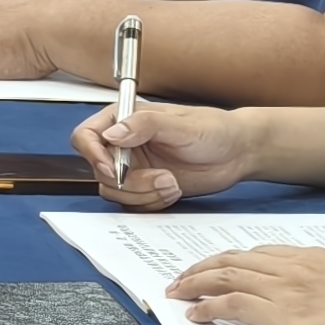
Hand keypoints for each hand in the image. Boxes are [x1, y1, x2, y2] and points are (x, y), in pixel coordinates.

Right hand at [73, 97, 253, 208]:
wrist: (237, 153)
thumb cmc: (213, 130)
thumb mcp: (181, 125)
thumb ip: (144, 126)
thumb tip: (112, 133)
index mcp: (125, 119)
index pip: (87, 135)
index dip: (92, 154)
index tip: (111, 168)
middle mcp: (124, 144)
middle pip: (99, 170)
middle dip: (129, 181)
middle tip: (161, 178)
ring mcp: (134, 167)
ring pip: (114, 191)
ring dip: (143, 194)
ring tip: (172, 184)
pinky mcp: (145, 187)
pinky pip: (132, 204)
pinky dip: (151, 203)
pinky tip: (173, 190)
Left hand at [161, 246, 324, 324]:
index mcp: (314, 258)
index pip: (259, 254)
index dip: (230, 260)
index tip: (215, 267)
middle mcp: (295, 268)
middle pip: (234, 261)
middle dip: (202, 269)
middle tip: (181, 278)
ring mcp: (289, 291)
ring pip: (226, 278)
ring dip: (195, 285)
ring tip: (176, 293)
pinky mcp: (287, 318)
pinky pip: (234, 306)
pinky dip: (209, 307)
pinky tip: (195, 314)